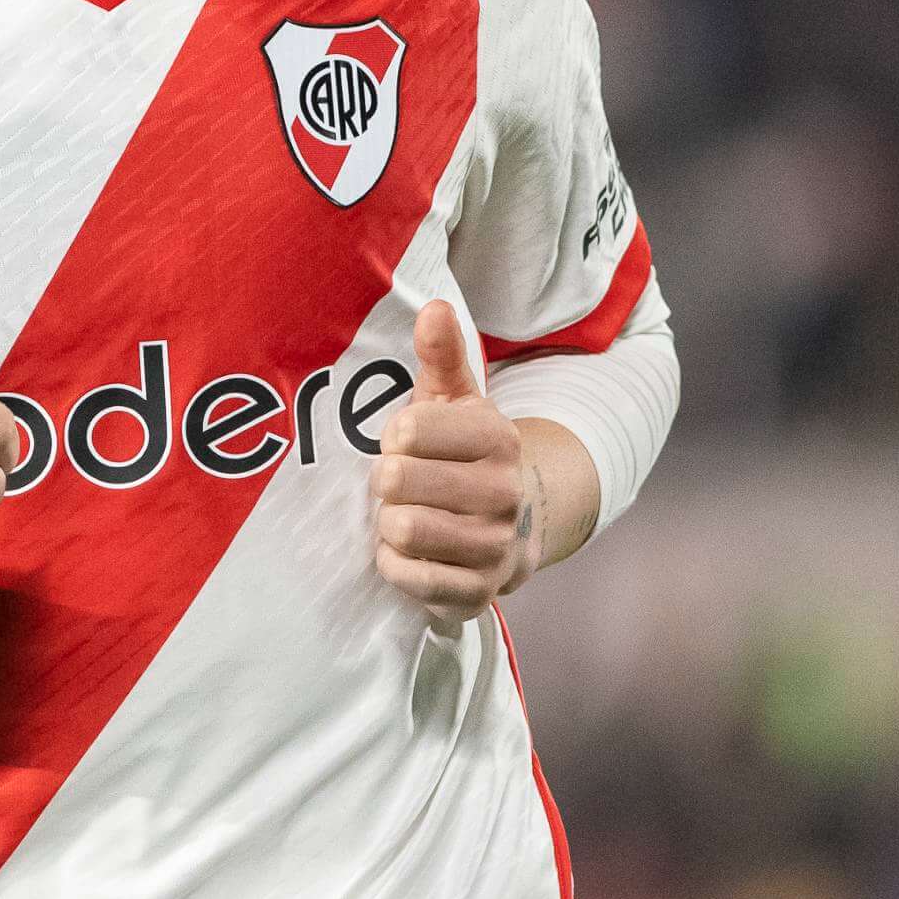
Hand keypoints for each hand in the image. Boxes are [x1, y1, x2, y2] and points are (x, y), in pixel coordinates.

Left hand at [370, 301, 542, 620]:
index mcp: (497, 437)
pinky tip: (409, 552)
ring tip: (406, 515)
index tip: (405, 442)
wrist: (512, 527)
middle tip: (398, 484)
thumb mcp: (453, 399)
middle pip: (398, 481)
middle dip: (386, 481)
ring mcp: (494, 546)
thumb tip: (434, 306)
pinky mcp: (477, 592)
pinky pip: (407, 577)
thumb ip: (442, 353)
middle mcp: (504, 492)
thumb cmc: (463, 454)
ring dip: (388, 524)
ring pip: (402, 530)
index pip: (409, 429)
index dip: (393, 437)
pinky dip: (394, 565)